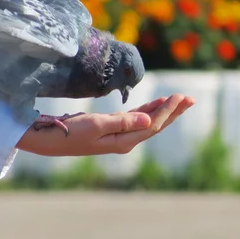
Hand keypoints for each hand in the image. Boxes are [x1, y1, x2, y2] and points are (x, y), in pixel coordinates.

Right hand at [16, 94, 194, 156]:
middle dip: (173, 112)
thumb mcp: (95, 125)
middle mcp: (124, 141)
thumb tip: (148, 121)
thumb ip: (122, 122)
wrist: (48, 140)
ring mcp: (117, 136)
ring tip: (179, 100)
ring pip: (146, 122)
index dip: (168, 111)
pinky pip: (135, 120)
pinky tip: (155, 105)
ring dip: (162, 111)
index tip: (180, 96)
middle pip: (154, 125)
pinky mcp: (110, 130)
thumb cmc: (70, 132)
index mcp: (123, 142)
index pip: (152, 125)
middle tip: (190, 99)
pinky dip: (146, 110)